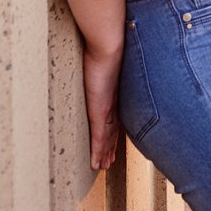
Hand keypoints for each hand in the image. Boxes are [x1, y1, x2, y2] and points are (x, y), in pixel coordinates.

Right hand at [83, 44, 121, 170]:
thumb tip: (98, 52)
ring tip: (103, 166)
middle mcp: (112, 100)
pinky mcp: (100, 110)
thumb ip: (101, 60)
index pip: (114, 114)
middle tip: (110, 160)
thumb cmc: (104, 43)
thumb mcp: (103, 55)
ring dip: (105, 152)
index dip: (114, 128)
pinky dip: (97, 151)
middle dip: (111, 145)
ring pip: (107, 137)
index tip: (113, 140)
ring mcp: (106, 107)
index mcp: (113, 89)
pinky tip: (95, 163)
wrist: (108, 43)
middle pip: (113, 128)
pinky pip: (98, 136)